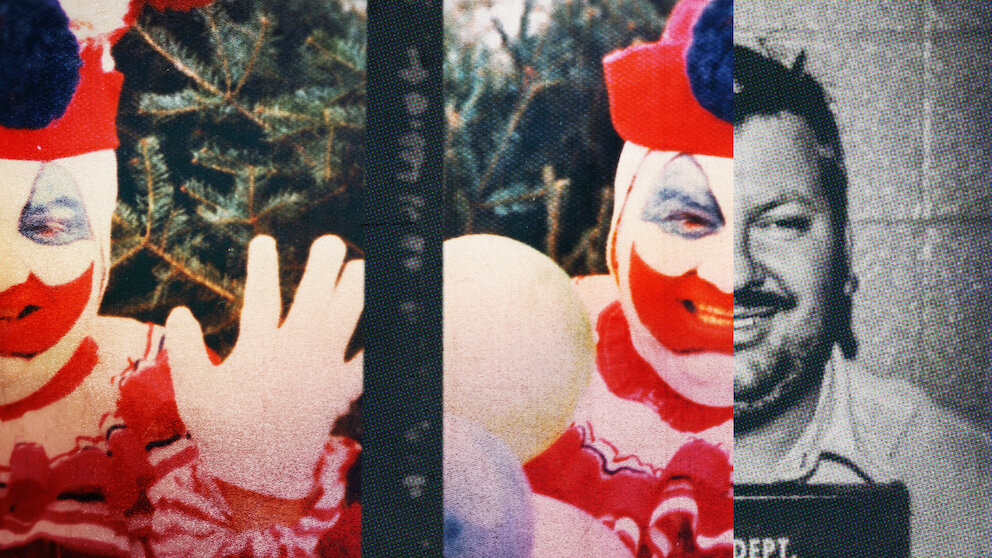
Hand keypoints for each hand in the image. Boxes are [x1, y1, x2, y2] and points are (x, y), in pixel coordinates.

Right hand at [165, 235, 362, 498]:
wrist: (258, 473)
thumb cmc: (222, 429)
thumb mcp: (192, 391)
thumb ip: (184, 350)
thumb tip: (178, 310)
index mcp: (258, 353)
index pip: (260, 300)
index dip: (262, 268)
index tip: (263, 240)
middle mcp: (293, 356)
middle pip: (312, 304)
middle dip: (322, 271)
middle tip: (332, 242)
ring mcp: (319, 373)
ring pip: (342, 326)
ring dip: (354, 296)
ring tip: (364, 267)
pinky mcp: (338, 392)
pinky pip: (364, 367)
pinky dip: (378, 348)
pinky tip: (393, 328)